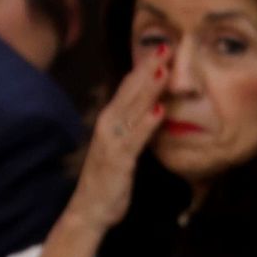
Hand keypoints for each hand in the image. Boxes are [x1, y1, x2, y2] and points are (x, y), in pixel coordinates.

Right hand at [39, 48, 168, 256]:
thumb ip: (135, 125)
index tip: (162, 46)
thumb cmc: (110, 177)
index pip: (128, 86)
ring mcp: (111, 142)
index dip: (144, 66)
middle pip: (128, 91)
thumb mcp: (124, 145)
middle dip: (147, 68)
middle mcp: (108, 125)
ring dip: (147, 89)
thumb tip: (153, 105)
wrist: (90, 210)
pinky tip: (159, 111)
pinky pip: (134, 139)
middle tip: (166, 46)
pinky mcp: (117, 161)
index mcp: (111, 120)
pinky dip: (146, 124)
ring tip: (164, 70)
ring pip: (131, 110)